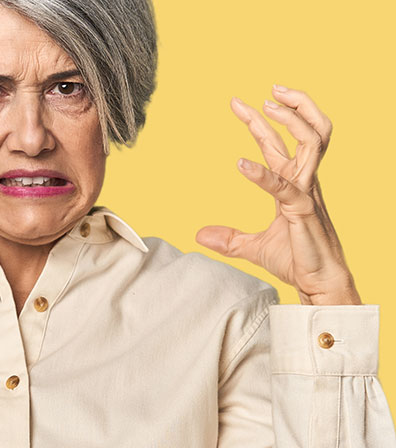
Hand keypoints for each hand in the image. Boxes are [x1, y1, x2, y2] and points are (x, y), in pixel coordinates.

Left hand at [195, 85, 360, 305]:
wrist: (319, 285)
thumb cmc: (297, 261)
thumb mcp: (253, 247)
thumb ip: (229, 238)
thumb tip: (200, 235)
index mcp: (294, 184)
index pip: (278, 143)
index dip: (260, 122)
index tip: (239, 104)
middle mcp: (305, 182)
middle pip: (304, 132)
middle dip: (287, 106)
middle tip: (264, 92)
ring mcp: (308, 194)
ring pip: (312, 143)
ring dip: (291, 120)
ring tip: (268, 104)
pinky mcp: (304, 211)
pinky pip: (285, 187)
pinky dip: (263, 174)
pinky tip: (241, 164)